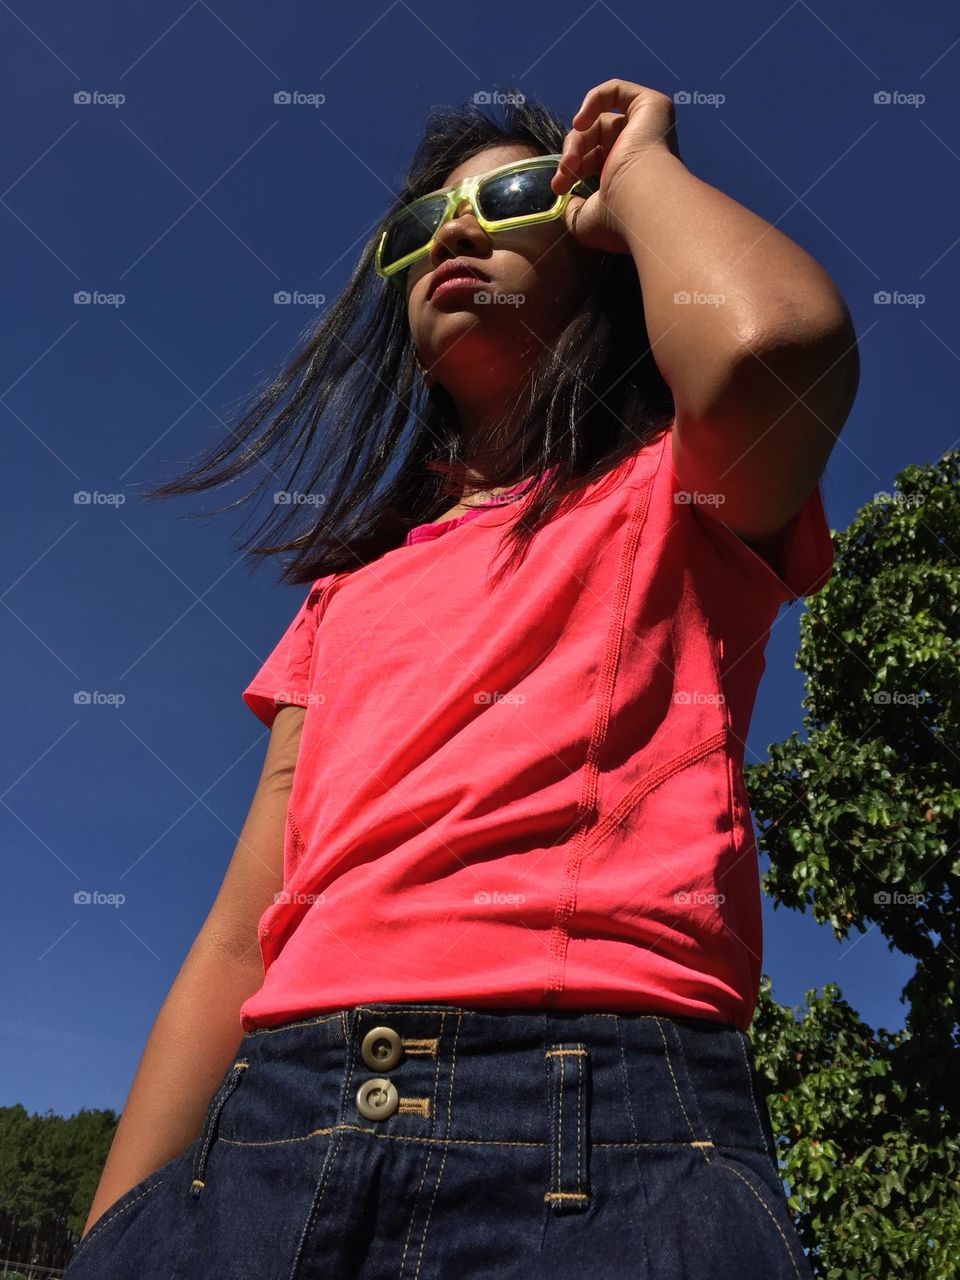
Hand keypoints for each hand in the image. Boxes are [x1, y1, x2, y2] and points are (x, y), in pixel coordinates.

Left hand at [551, 79, 681, 253]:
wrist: (644, 202)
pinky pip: (616, 91)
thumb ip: (573, 211)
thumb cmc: (618, 218)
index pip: (594, 163)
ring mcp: (649, 128)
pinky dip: (593, 101)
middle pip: (594, 141)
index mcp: (631, 177)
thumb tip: (567, 201)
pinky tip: (579, 123)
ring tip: (569, 163)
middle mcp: (642, 152)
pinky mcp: (653, 106)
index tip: (559, 189)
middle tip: (560, 182)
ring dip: (576, 141)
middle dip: (571, 158)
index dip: (571, 172)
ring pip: (599, 122)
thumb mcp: (585, 221)